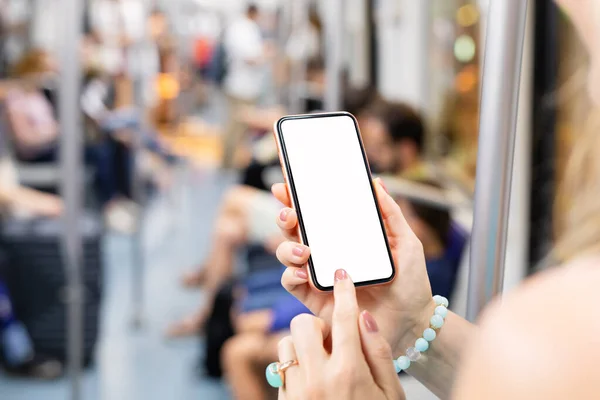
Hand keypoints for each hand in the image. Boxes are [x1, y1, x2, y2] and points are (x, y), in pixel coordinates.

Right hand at [272, 178, 434, 355]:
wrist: (411, 321)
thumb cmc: (410, 282)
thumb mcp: (406, 242)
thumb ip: (391, 213)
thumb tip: (376, 182)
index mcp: (343, 236)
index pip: (315, 212)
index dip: (296, 197)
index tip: (286, 185)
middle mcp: (326, 252)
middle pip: (294, 229)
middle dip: (285, 217)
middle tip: (290, 214)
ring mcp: (318, 274)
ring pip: (287, 254)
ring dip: (288, 247)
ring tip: (305, 251)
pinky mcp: (314, 298)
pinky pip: (290, 282)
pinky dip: (291, 274)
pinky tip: (305, 272)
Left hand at [277, 269, 404, 399]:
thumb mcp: (391, 392)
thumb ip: (379, 352)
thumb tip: (365, 317)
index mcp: (348, 372)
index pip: (343, 318)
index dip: (344, 292)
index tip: (342, 276)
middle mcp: (317, 378)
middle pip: (302, 323)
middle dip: (315, 323)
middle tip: (330, 338)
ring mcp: (295, 390)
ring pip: (286, 342)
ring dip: (302, 346)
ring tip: (320, 362)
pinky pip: (280, 368)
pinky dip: (295, 367)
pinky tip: (312, 380)